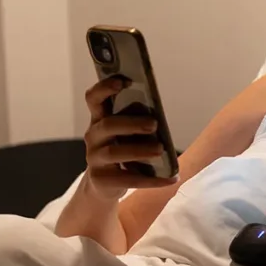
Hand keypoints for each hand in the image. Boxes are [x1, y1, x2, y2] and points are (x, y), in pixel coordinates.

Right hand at [83, 76, 177, 199]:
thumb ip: (136, 122)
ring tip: (160, 149)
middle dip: (131, 123)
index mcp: (99, 119)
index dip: (105, 88)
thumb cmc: (121, 149)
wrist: (104, 184)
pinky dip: (152, 180)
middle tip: (154, 124)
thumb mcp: (125, 133)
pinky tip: (171, 178)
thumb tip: (159, 117)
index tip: (123, 81)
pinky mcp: (102, 179)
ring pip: (114, 153)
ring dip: (139, 150)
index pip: (94, 99)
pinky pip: (129, 179)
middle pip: (108, 126)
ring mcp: (95, 159)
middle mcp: (94, 137)